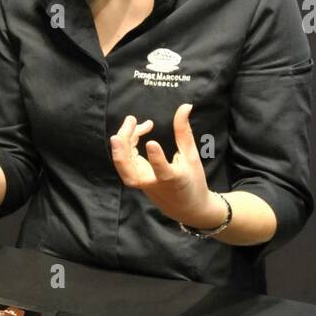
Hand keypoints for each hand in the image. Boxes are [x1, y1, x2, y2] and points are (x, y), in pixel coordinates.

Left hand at [110, 103, 223, 228]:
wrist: (187, 208)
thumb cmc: (193, 181)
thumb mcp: (192, 156)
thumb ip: (184, 131)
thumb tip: (185, 106)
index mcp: (172, 180)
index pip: (162, 171)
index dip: (156, 158)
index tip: (152, 142)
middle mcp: (152, 184)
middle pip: (130, 170)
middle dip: (124, 146)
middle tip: (131, 121)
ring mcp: (141, 184)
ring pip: (124, 166)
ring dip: (123, 143)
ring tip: (132, 122)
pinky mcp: (136, 180)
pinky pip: (126, 162)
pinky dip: (128, 145)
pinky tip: (137, 132)